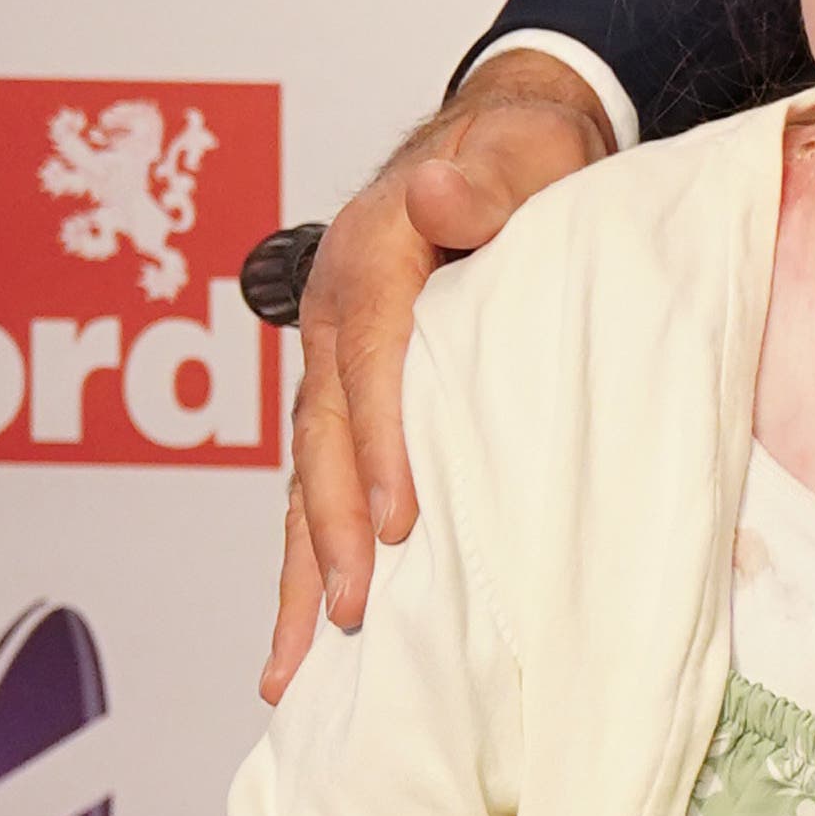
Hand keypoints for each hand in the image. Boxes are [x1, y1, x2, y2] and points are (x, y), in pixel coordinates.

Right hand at [261, 53, 612, 699]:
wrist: (502, 145)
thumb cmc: (523, 153)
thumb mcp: (521, 147)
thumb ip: (484, 176)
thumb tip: (433, 190)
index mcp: (371, 258)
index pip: (372, 364)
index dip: (382, 444)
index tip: (400, 522)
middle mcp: (337, 318)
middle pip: (323, 439)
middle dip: (330, 535)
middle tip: (348, 619)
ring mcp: (333, 364)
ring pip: (308, 480)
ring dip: (301, 572)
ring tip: (291, 671)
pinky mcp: (349, 399)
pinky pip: (322, 485)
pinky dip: (311, 557)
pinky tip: (309, 634)